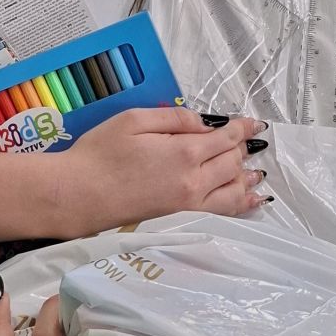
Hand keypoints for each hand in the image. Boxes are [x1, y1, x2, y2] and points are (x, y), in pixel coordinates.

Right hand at [56, 107, 268, 237]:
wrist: (79, 196)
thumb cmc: (99, 154)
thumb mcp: (132, 120)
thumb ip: (173, 118)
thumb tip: (202, 122)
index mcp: (184, 152)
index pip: (226, 138)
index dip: (243, 128)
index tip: (255, 123)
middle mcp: (194, 179)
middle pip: (232, 162)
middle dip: (241, 148)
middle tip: (246, 140)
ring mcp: (189, 202)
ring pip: (232, 189)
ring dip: (246, 178)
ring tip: (257, 173)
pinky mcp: (180, 216)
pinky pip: (221, 210)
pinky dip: (240, 204)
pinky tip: (250, 201)